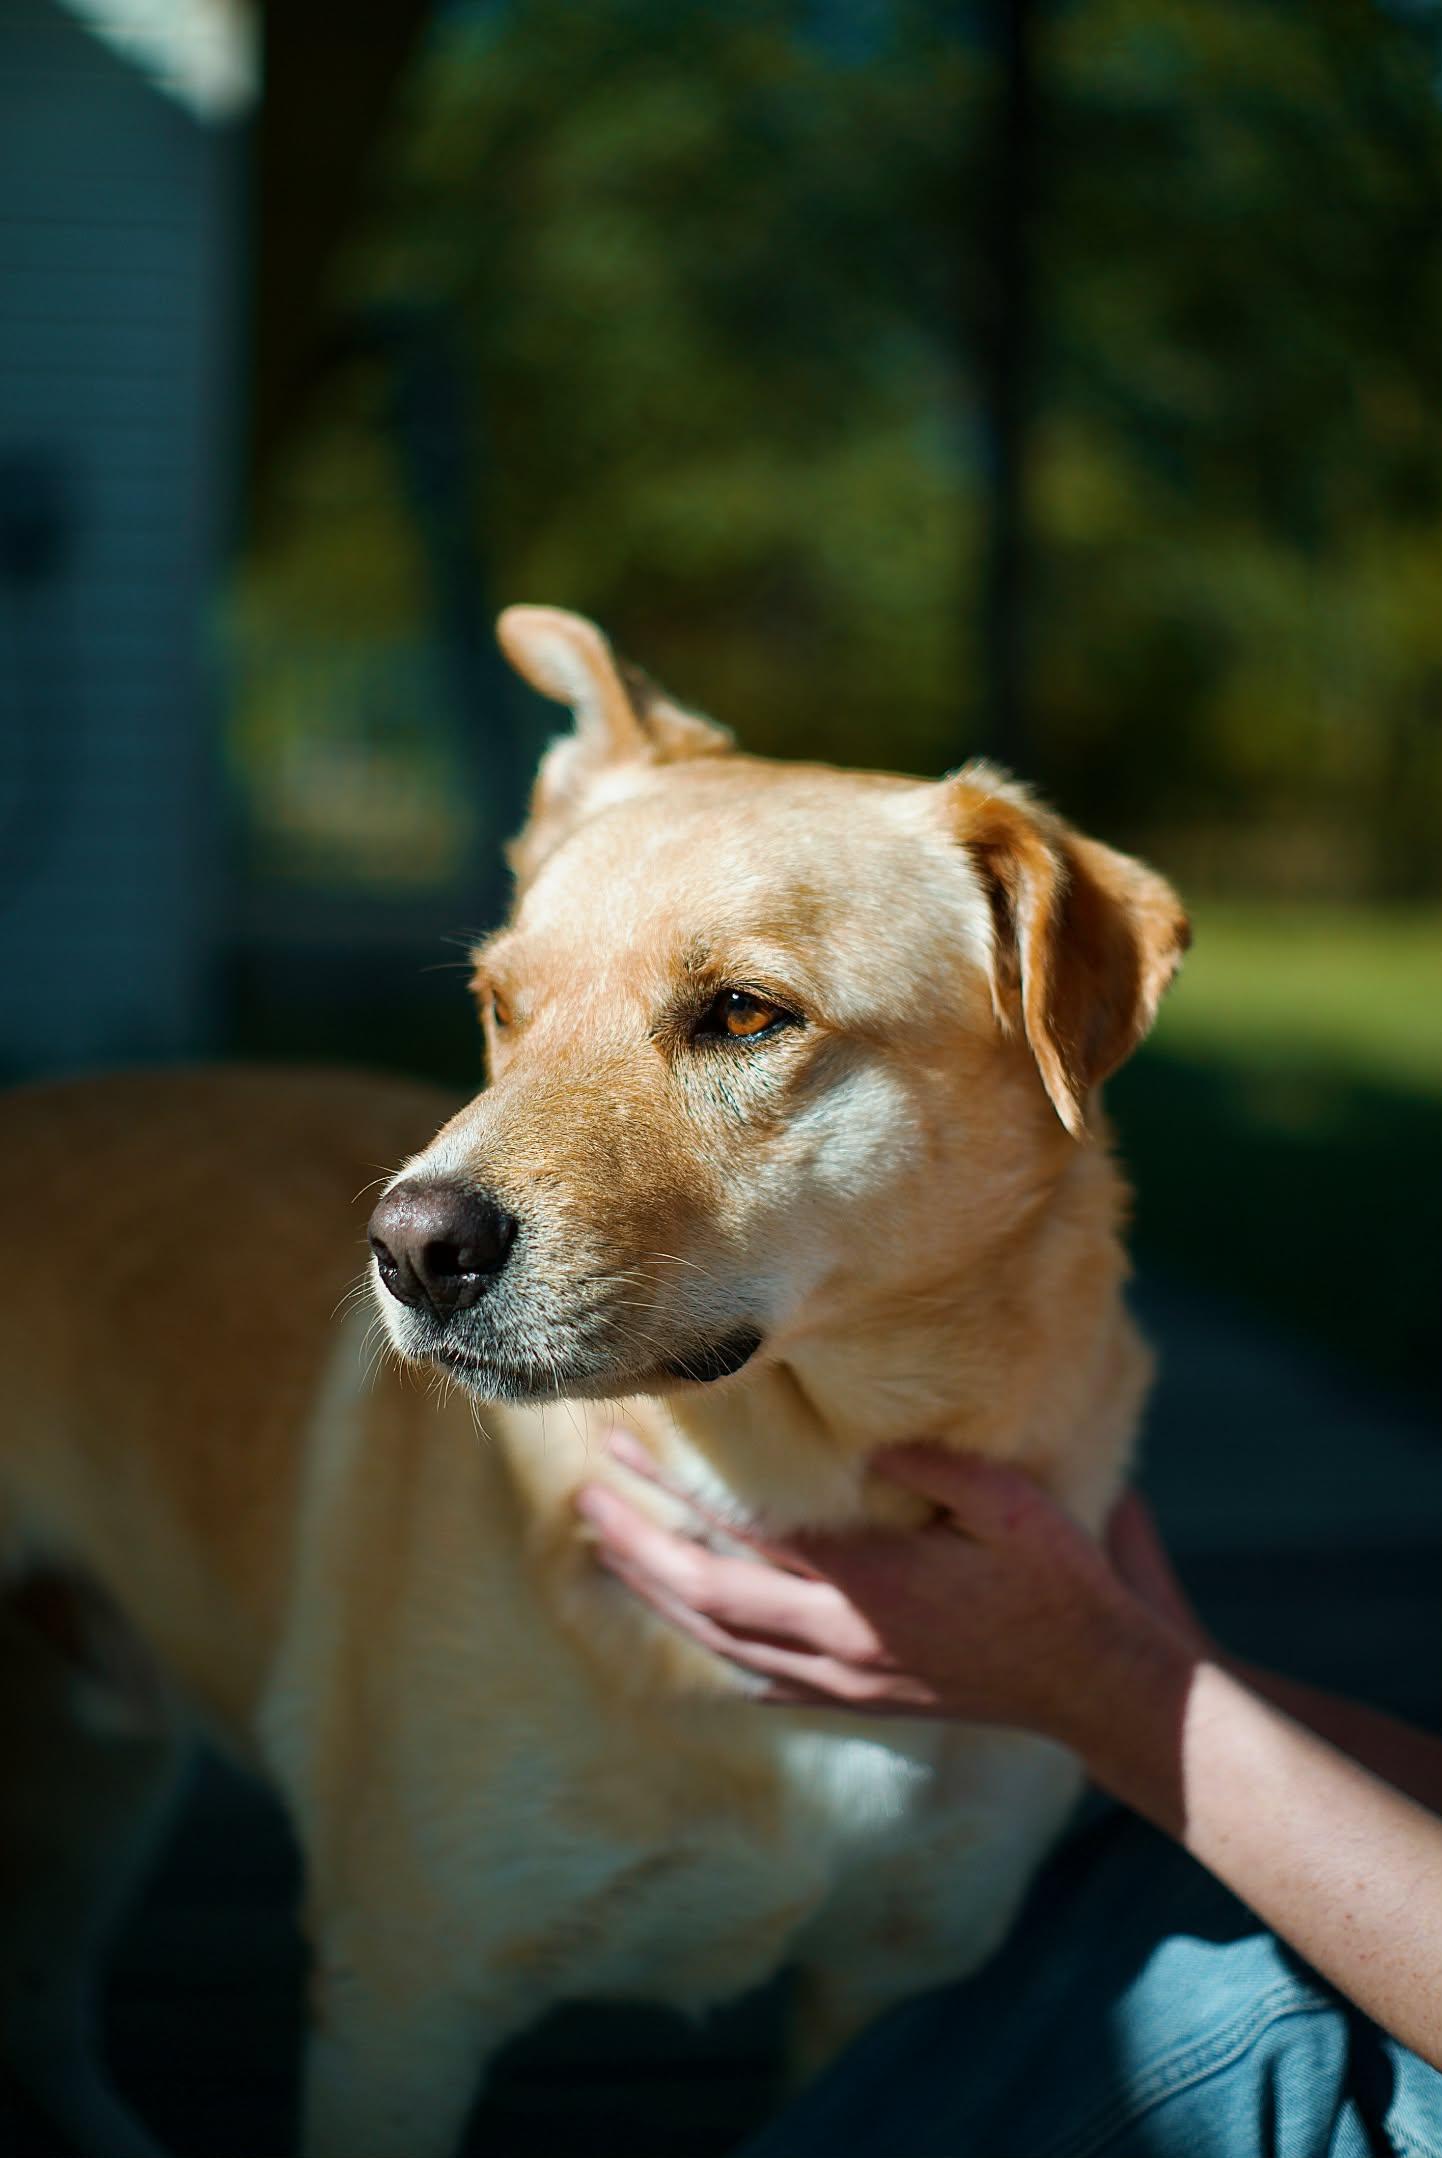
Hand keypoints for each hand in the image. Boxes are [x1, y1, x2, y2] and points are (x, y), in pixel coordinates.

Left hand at [575, 1436, 1190, 1746]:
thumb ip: (932, 1467)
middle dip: (636, 1547)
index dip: (673, 1492)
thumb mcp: (1008, 1503)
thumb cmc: (1059, 1584)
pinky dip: (713, 1650)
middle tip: (584, 1500)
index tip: (622, 1451)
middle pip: (707, 1596)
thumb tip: (866, 1442)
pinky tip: (692, 1631)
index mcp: (869, 1584)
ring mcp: (847, 1678)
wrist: (1096, 1688)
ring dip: (659, 1597)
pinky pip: (761, 1681)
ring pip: (722, 1643)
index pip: (743, 1532)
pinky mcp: (862, 1699)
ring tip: (610, 1553)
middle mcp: (841, 1639)